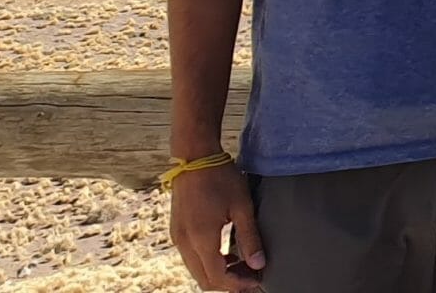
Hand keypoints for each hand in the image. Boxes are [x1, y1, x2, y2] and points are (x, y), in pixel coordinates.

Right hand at [170, 164, 265, 290]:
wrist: (194, 157)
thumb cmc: (221, 177)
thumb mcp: (242, 206)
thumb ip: (250, 237)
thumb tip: (259, 264)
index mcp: (201, 238)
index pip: (217, 276)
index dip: (238, 284)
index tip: (257, 281)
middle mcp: (185, 243)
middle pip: (204, 279)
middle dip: (228, 283)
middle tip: (251, 276)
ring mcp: (178, 237)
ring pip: (196, 270)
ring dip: (218, 273)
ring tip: (243, 265)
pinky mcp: (177, 231)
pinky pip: (191, 258)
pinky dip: (208, 262)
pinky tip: (228, 252)